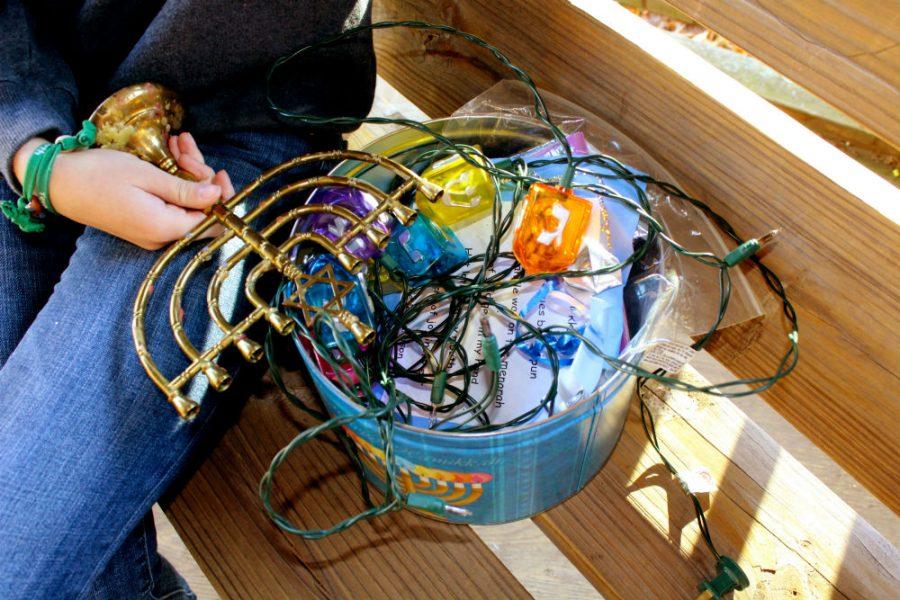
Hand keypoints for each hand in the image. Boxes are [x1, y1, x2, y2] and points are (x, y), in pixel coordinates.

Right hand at [13, 132, 233, 249]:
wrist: (56, 182)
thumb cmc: (98, 175)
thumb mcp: (148, 176)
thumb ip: (186, 190)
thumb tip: (218, 195)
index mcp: (165, 228)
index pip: (213, 223)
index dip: (221, 198)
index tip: (218, 171)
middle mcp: (161, 237)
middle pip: (200, 212)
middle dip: (201, 178)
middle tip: (186, 149)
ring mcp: (151, 232)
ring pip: (185, 205)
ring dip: (185, 173)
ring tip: (176, 143)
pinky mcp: (143, 223)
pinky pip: (169, 205)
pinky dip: (172, 181)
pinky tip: (168, 154)